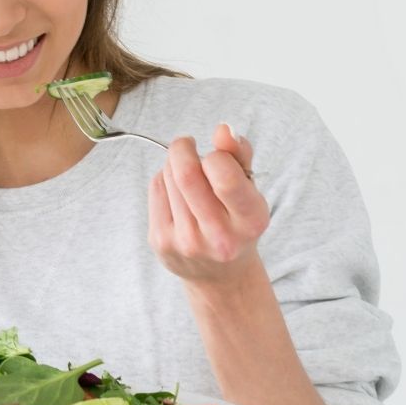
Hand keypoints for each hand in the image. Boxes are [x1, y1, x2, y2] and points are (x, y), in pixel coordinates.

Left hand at [148, 123, 270, 286]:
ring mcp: (186, 242)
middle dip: (182, 148)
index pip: (224, 177)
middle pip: (186, 173)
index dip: (216, 155)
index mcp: (250, 221)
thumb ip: (240, 155)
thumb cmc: (236, 221)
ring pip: (167, 176)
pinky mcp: (161, 241)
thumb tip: (223, 129)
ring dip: (174, 164)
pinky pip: (155, 188)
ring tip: (188, 175)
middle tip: (187, 145)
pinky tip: (176, 191)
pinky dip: (163, 179)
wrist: (219, 275)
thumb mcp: (250, 190)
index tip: (216, 155)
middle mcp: (219, 237)